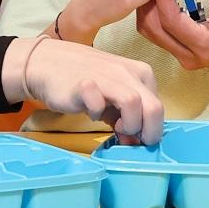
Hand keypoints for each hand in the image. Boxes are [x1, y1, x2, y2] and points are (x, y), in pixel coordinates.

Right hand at [1, 37, 163, 144]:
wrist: (49, 63)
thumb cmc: (85, 81)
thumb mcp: (113, 97)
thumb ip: (128, 116)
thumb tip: (137, 143)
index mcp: (139, 72)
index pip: (159, 107)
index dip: (151, 128)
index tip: (136, 136)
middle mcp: (126, 72)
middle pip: (155, 107)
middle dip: (148, 132)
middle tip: (131, 140)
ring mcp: (106, 76)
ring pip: (134, 103)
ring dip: (128, 124)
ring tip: (114, 128)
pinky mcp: (83, 84)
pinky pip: (97, 102)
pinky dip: (96, 113)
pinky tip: (90, 113)